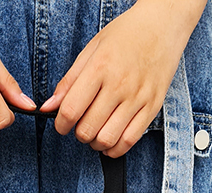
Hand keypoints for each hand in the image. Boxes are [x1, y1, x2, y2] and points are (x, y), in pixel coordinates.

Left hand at [41, 0, 206, 156]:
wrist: (163, 24)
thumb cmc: (126, 34)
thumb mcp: (92, 49)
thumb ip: (69, 81)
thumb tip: (48, 107)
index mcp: (100, 67)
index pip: (71, 109)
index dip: (61, 124)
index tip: (61, 125)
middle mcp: (119, 84)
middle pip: (88, 129)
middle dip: (78, 134)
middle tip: (79, 127)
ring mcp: (138, 97)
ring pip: (107, 139)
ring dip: (95, 143)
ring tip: (94, 134)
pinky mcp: (152, 107)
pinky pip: (130, 140)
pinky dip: (116, 149)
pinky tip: (110, 142)